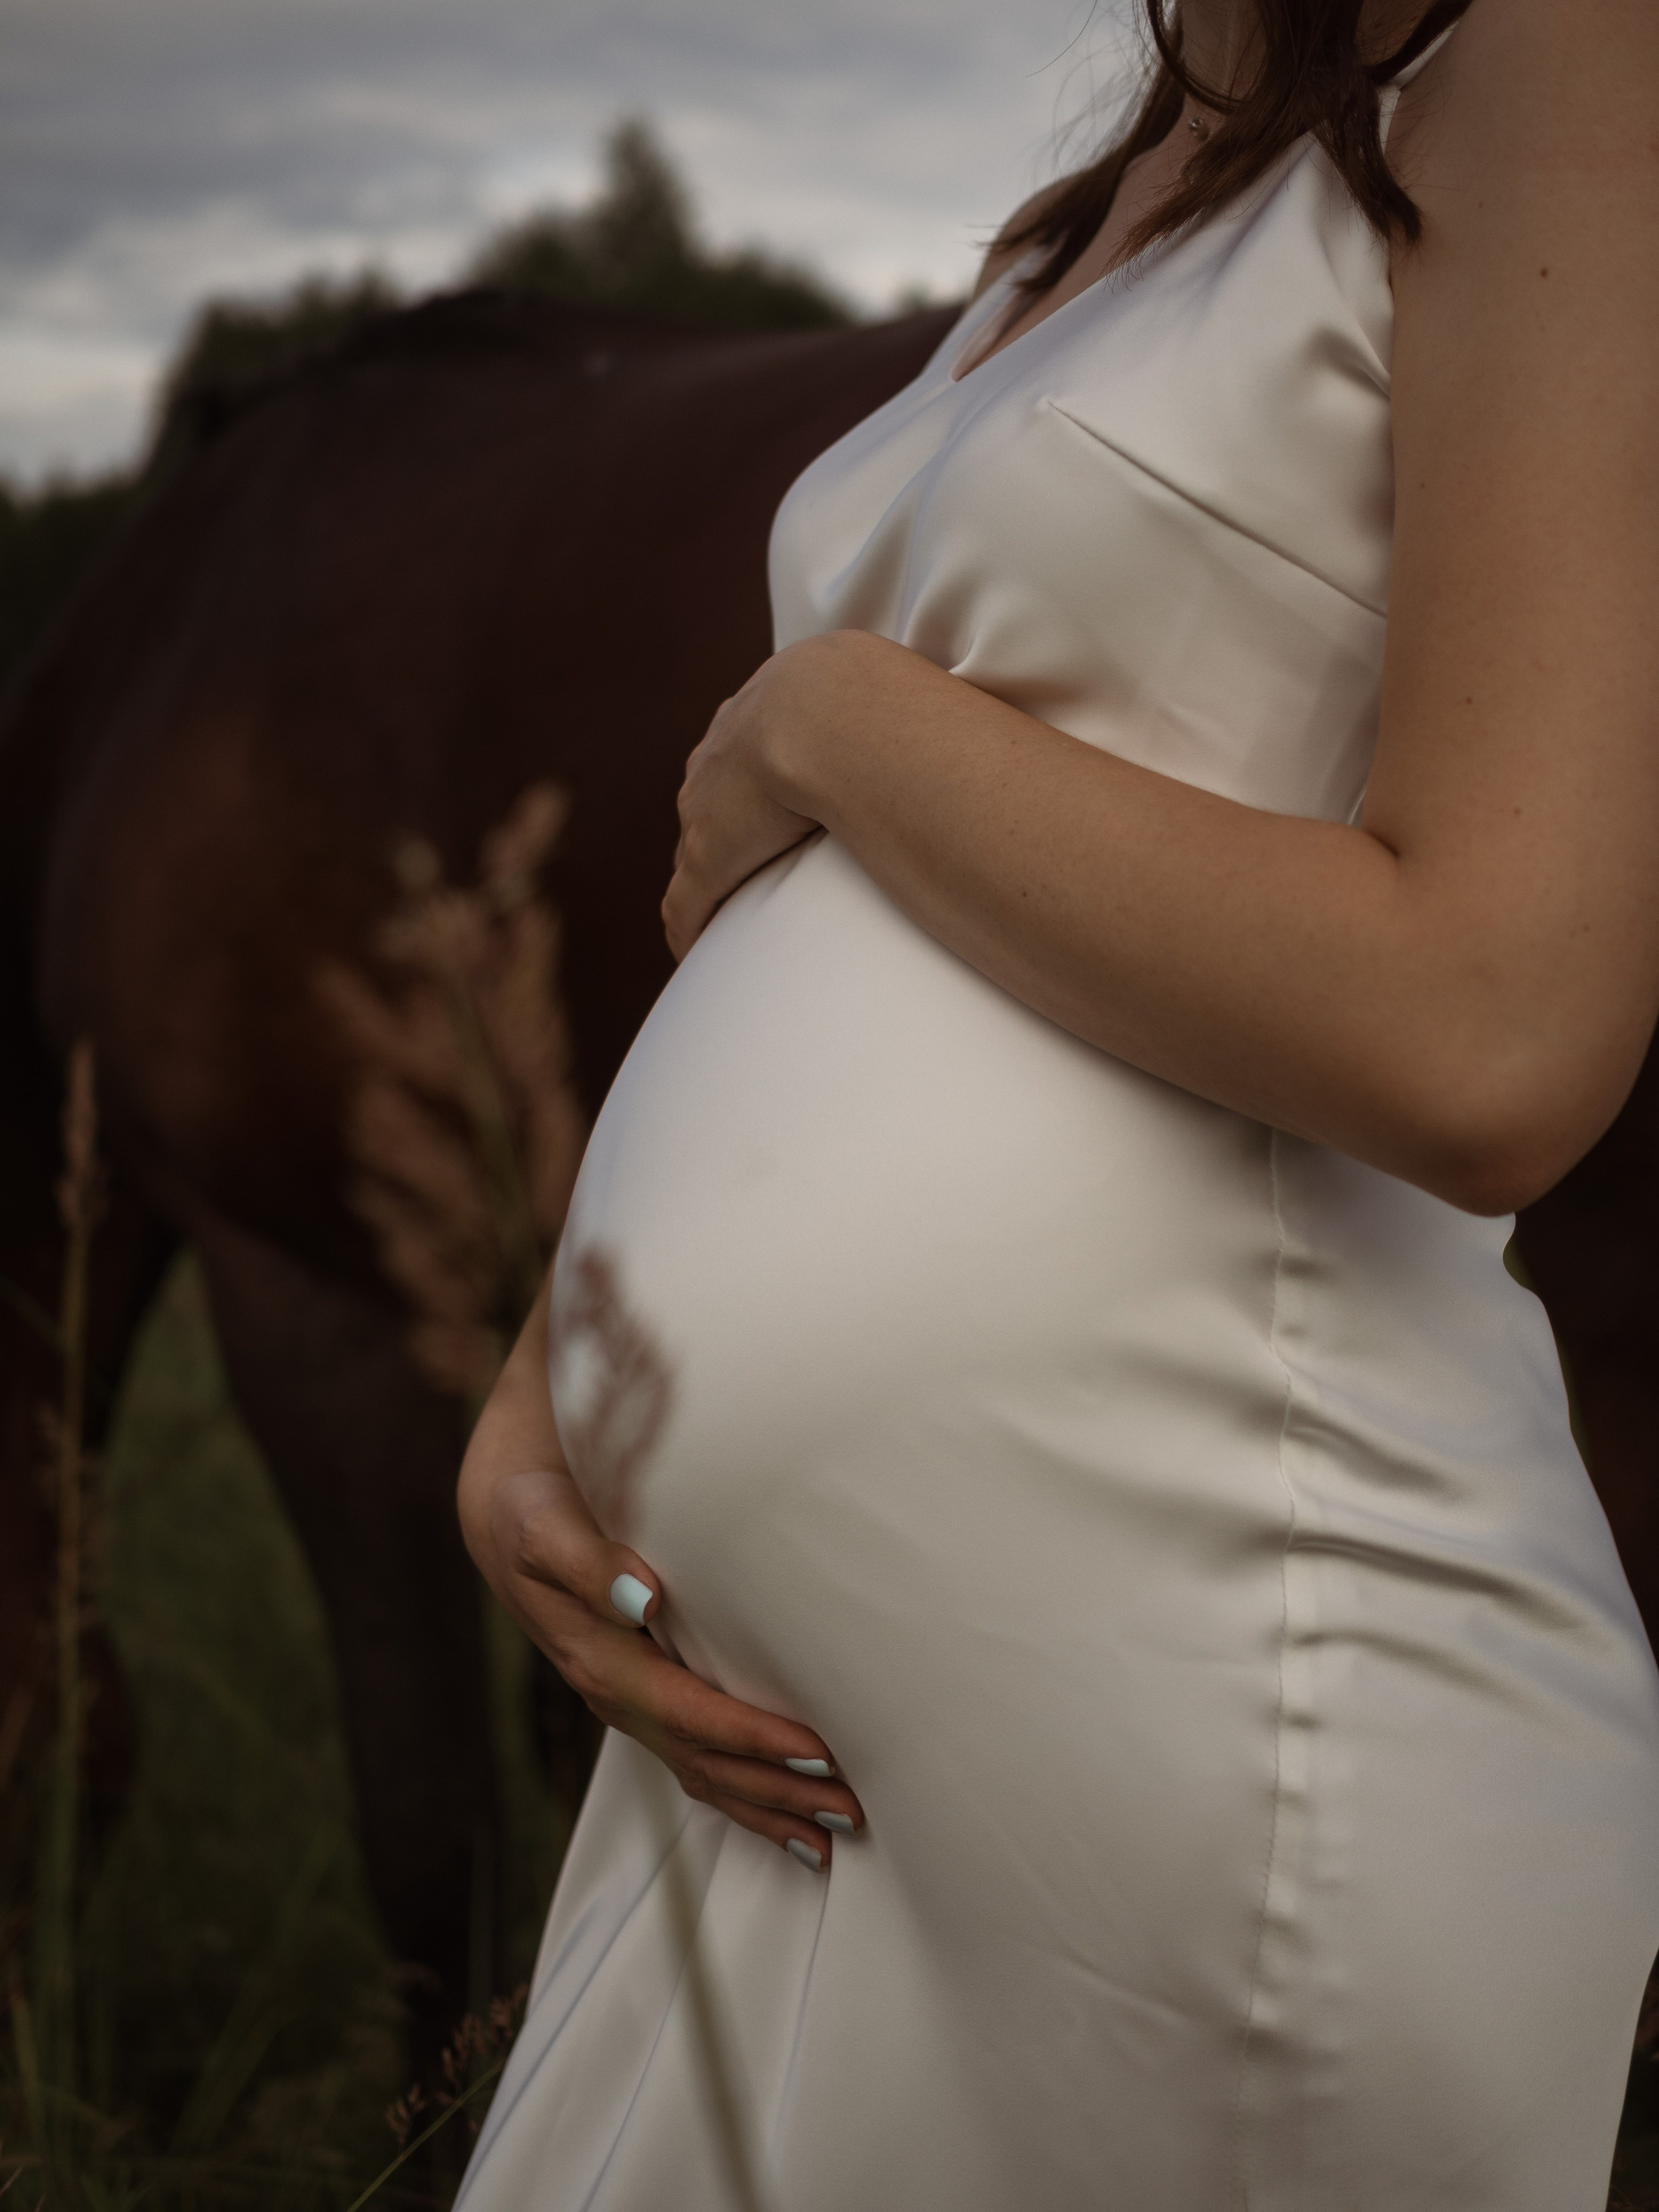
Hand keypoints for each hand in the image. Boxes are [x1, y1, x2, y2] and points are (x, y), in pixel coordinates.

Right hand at [461, 1461, 863, 1866]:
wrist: (506, 1518)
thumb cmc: (532, 1515)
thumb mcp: (549, 1531)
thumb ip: (591, 1564)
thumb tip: (644, 1595)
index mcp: (602, 1663)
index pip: (690, 1714)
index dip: (753, 1737)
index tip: (815, 1752)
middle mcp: (618, 1696)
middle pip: (706, 1762)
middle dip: (777, 1791)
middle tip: (849, 1809)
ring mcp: (631, 1704)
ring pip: (705, 1773)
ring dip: (768, 1806)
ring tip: (832, 1834)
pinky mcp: (645, 1696)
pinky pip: (697, 1758)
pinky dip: (743, 1792)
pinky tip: (784, 1813)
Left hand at [662, 628, 943, 960]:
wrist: (837, 713)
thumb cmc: (884, 703)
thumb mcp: (883, 701)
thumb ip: (901, 724)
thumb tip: (961, 735)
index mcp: (765, 710)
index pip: (743, 754)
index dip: (755, 787)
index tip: (768, 811)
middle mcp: (722, 754)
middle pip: (707, 802)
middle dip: (718, 833)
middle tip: (744, 867)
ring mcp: (708, 808)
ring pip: (693, 853)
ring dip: (704, 885)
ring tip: (721, 918)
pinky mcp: (708, 857)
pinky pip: (686, 905)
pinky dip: (689, 930)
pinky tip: (694, 957)